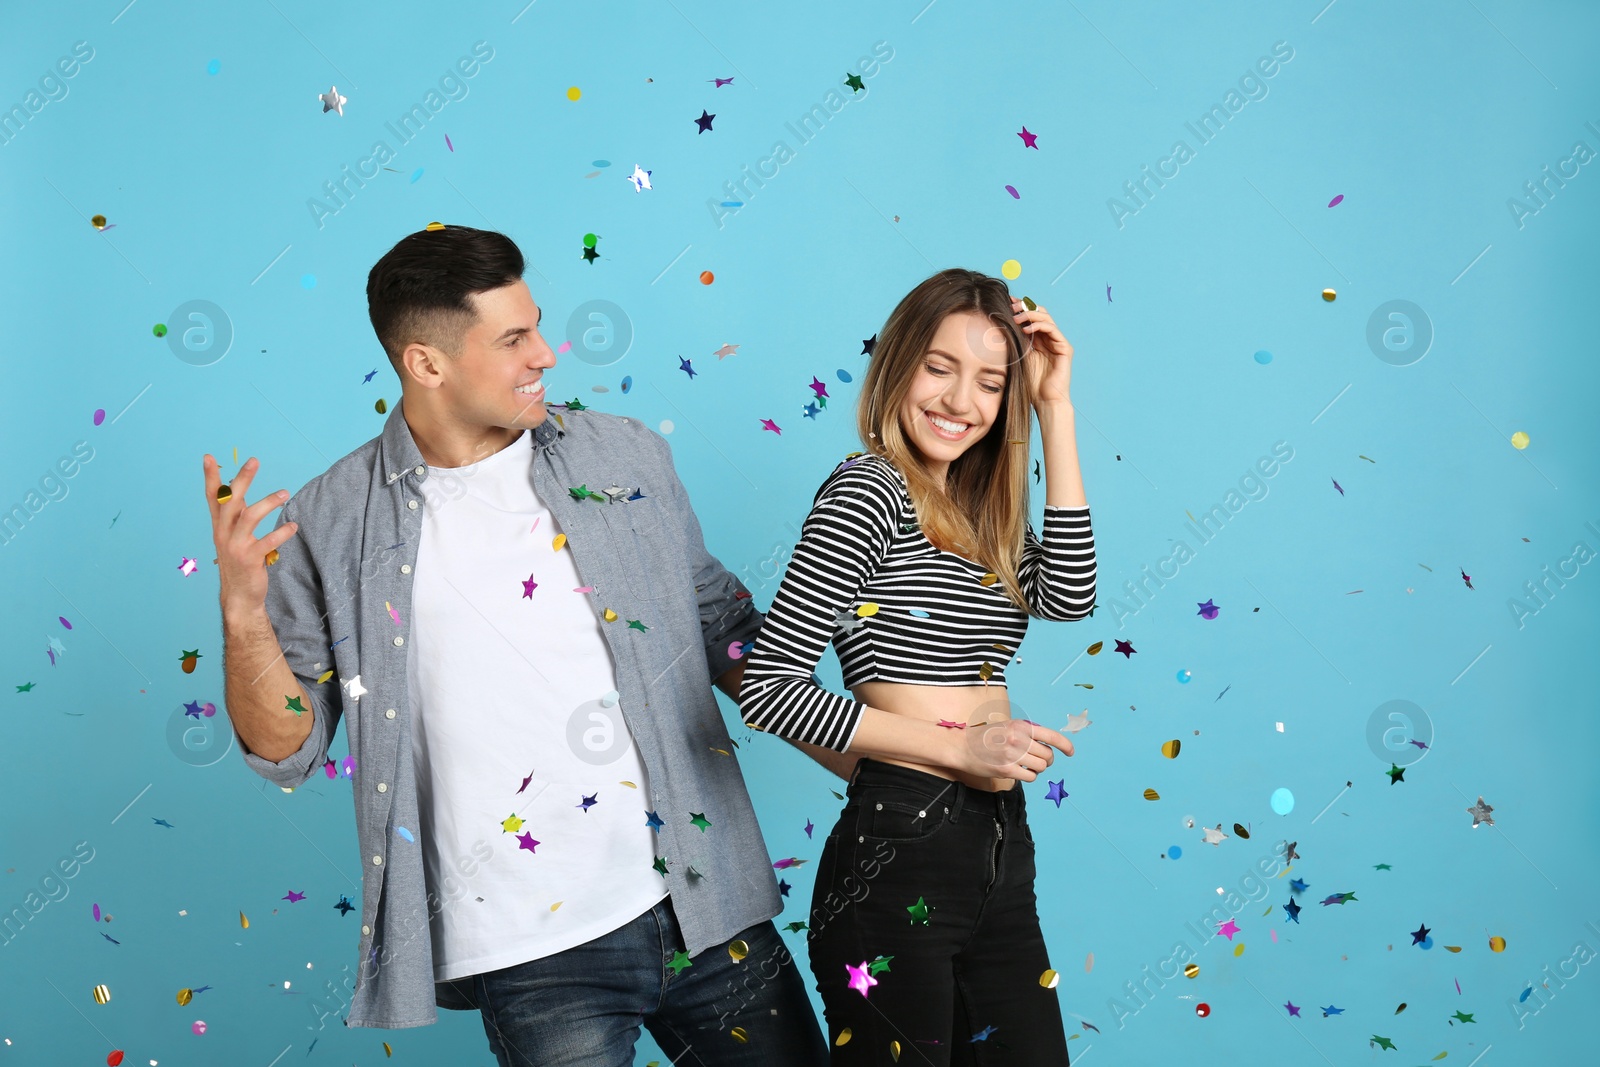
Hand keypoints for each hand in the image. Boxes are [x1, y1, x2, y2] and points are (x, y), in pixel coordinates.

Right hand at [205, 455, 297, 615]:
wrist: (239, 595)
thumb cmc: (239, 561)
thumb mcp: (232, 536)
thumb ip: (235, 513)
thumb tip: (238, 488)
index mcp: (219, 526)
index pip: (212, 497)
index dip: (210, 478)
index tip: (208, 457)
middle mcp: (223, 533)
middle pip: (231, 501)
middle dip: (241, 479)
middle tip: (254, 461)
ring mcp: (236, 546)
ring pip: (249, 517)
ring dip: (268, 502)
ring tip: (285, 494)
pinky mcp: (250, 559)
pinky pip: (268, 542)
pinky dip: (282, 532)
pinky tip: (294, 527)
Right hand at [956, 713, 1073, 781]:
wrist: (962, 746)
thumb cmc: (985, 736)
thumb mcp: (1008, 726)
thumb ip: (1027, 733)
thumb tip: (1048, 746)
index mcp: (1021, 726)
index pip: (1051, 736)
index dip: (1065, 745)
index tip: (1071, 752)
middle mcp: (1018, 739)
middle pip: (1048, 755)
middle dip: (1047, 760)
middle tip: (1037, 760)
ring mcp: (1012, 755)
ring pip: (1041, 767)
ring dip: (1037, 768)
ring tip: (1026, 765)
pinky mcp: (1006, 770)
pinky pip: (1030, 777)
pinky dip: (1028, 776)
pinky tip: (1019, 771)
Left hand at [1012, 297, 1073, 408]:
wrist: (1045, 401)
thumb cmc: (1030, 385)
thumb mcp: (1018, 358)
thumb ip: (1015, 342)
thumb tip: (1000, 325)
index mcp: (1039, 340)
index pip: (1031, 317)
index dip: (1020, 308)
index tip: (1006, 302)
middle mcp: (1050, 339)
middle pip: (1040, 313)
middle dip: (1025, 307)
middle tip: (1011, 306)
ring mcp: (1058, 343)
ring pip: (1046, 318)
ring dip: (1030, 315)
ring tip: (1016, 318)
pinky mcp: (1065, 348)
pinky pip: (1052, 330)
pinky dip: (1039, 326)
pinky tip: (1026, 329)